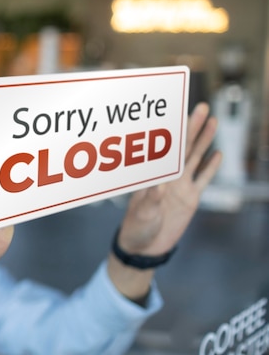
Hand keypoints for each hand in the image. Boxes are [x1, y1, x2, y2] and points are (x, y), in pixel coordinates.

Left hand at [118, 102, 221, 255]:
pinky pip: (203, 179)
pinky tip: (217, 152)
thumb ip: (151, 200)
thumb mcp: (143, 214)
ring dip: (203, 140)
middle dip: (191, 127)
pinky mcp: (190, 198)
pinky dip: (210, 167)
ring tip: (211, 121)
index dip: (171, 131)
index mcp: (153, 177)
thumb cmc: (136, 228)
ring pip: (195, 158)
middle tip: (201, 107)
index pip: (164, 149)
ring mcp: (180, 186)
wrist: (144, 247)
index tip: (176, 112)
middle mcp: (168, 177)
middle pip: (183, 147)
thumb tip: (159, 185)